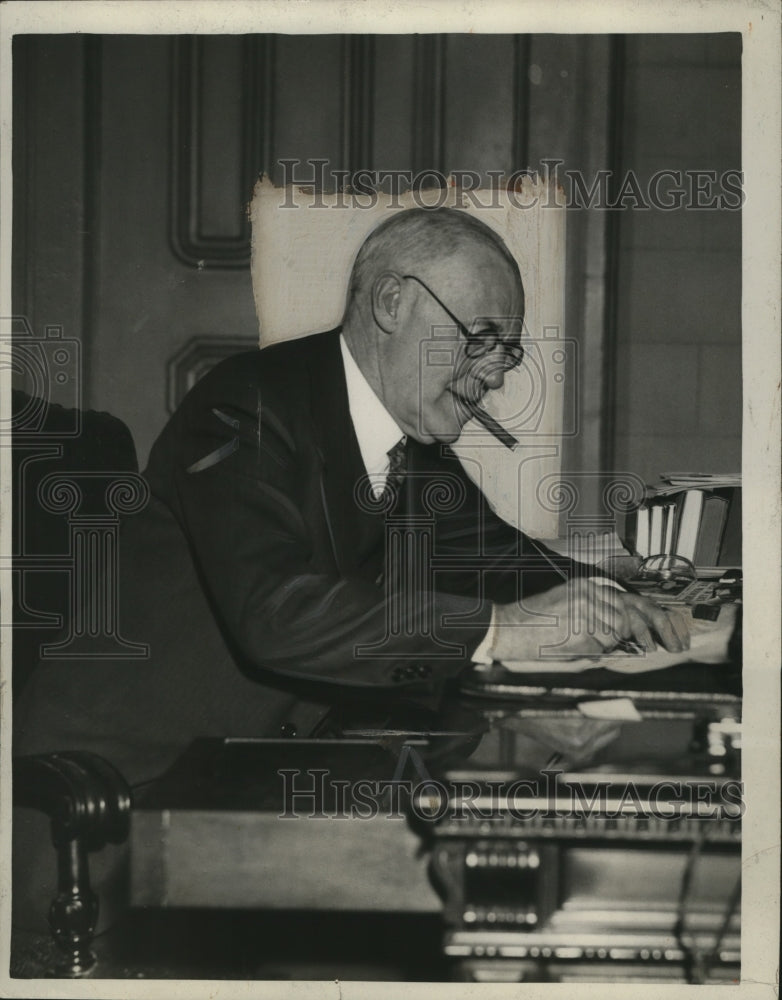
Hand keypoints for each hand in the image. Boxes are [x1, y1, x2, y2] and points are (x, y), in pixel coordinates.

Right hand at [491, 579, 689, 661]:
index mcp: (587, 586)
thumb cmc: (534, 624)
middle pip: (631, 613)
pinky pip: (602, 643)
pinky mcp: (578, 626)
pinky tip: (579, 646)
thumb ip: (596, 613)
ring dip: (615, 642)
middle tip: (668, 644)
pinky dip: (597, 649)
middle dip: (651, 631)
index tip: (669, 632)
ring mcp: (584, 609)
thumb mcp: (566, 607)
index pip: (632, 599)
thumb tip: (626, 632)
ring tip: (600, 643)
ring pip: (619, 630)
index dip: (655, 616)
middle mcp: (588, 593)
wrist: (507, 628)